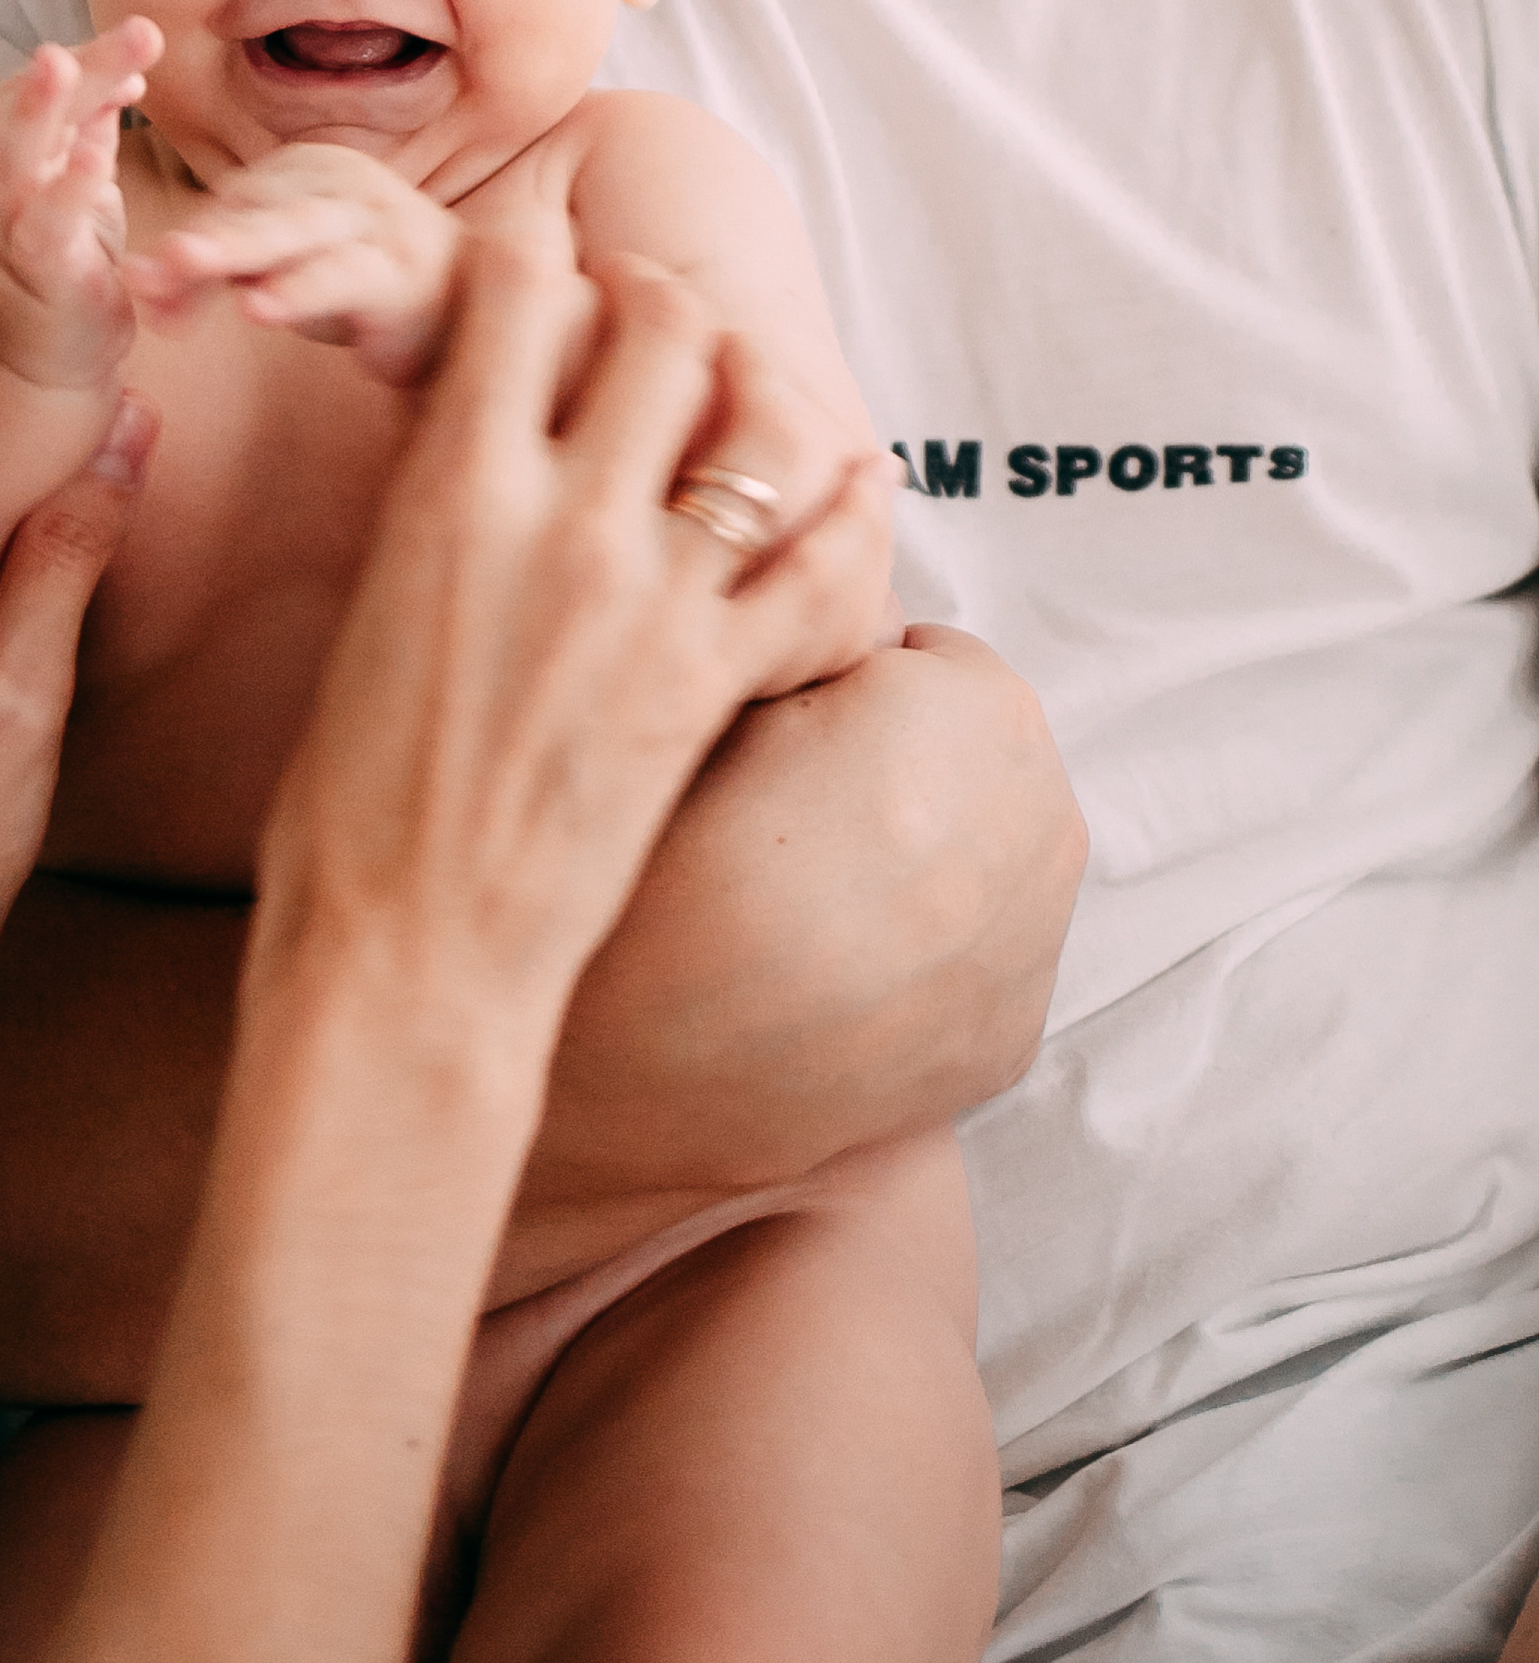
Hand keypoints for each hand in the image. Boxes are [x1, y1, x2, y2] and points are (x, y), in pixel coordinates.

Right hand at [0, 17, 163, 388]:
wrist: (38, 358)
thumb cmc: (57, 262)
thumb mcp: (78, 184)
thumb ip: (90, 127)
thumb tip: (121, 68)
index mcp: (8, 150)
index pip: (42, 91)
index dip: (89, 62)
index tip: (146, 39)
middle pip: (22, 109)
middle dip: (73, 68)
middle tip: (141, 29)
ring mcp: (4, 227)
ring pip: (12, 158)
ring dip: (36, 109)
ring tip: (65, 64)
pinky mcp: (33, 273)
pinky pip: (43, 226)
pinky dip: (65, 189)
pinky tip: (94, 157)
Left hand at [124, 141, 462, 384]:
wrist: (468, 307)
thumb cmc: (365, 283)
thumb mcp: (285, 271)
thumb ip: (219, 271)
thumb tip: (139, 284)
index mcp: (310, 169)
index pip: (232, 203)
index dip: (183, 246)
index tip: (141, 290)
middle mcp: (343, 183)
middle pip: (256, 209)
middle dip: (196, 234)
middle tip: (142, 263)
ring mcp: (379, 222)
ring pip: (296, 232)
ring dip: (235, 249)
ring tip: (180, 264)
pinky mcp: (403, 272)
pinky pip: (346, 276)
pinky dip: (301, 290)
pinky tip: (260, 307)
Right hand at [254, 232, 894, 1036]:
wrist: (406, 948)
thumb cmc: (349, 791)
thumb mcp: (372, 598)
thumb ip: (445, 496)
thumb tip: (489, 426)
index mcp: (452, 487)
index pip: (519, 292)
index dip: (536, 252)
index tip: (545, 255)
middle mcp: (567, 523)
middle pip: (665, 332)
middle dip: (665, 297)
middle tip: (660, 308)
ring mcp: (655, 604)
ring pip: (764, 429)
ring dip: (763, 386)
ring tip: (748, 384)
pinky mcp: (715, 685)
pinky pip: (825, 569)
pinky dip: (850, 513)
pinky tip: (854, 485)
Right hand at [522, 621, 1084, 1222]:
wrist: (627, 1078)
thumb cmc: (649, 864)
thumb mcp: (710, 685)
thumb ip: (803, 613)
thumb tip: (848, 584)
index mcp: (968, 709)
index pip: (922, 650)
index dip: (832, 681)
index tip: (764, 733)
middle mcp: (1035, 823)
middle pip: (977, 746)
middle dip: (899, 760)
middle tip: (775, 810)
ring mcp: (1033, 943)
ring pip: (992, 845)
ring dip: (924, 847)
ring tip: (800, 888)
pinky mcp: (1010, 1039)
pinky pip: (984, 946)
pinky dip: (927, 943)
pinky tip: (830, 963)